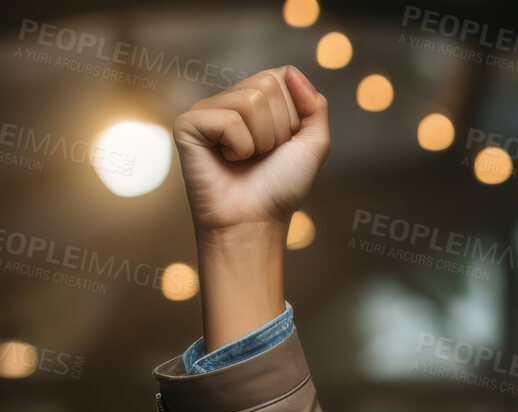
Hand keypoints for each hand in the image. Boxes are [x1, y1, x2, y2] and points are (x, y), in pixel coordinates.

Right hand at [173, 66, 328, 348]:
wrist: (256, 220)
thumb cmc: (280, 186)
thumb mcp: (313, 144)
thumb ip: (314, 105)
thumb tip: (290, 69)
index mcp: (256, 101)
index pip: (282, 77)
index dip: (293, 115)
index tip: (284, 144)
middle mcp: (229, 100)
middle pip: (267, 85)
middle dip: (279, 127)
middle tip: (264, 155)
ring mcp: (207, 110)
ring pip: (250, 100)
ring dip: (261, 139)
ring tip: (246, 159)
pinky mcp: (188, 123)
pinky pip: (228, 119)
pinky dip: (239, 145)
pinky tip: (227, 160)